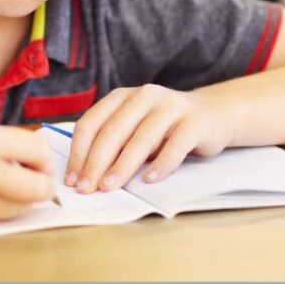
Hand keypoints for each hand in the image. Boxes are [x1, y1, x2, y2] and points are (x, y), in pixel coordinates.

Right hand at [0, 125, 55, 224]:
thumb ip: (5, 145)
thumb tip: (43, 159)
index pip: (36, 150)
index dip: (43, 157)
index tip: (39, 159)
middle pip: (36, 188)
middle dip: (44, 185)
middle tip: (39, 181)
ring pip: (19, 208)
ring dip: (24, 200)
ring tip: (11, 188)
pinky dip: (2, 211)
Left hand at [64, 84, 233, 192]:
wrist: (211, 114)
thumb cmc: (164, 127)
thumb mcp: (134, 127)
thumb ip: (114, 142)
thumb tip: (85, 175)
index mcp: (122, 96)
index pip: (92, 123)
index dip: (79, 152)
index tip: (72, 179)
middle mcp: (144, 96)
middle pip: (113, 131)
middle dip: (96, 162)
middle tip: (87, 188)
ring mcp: (170, 106)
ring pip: (141, 138)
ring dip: (123, 166)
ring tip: (110, 186)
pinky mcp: (194, 122)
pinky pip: (175, 145)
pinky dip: (161, 164)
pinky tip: (149, 179)